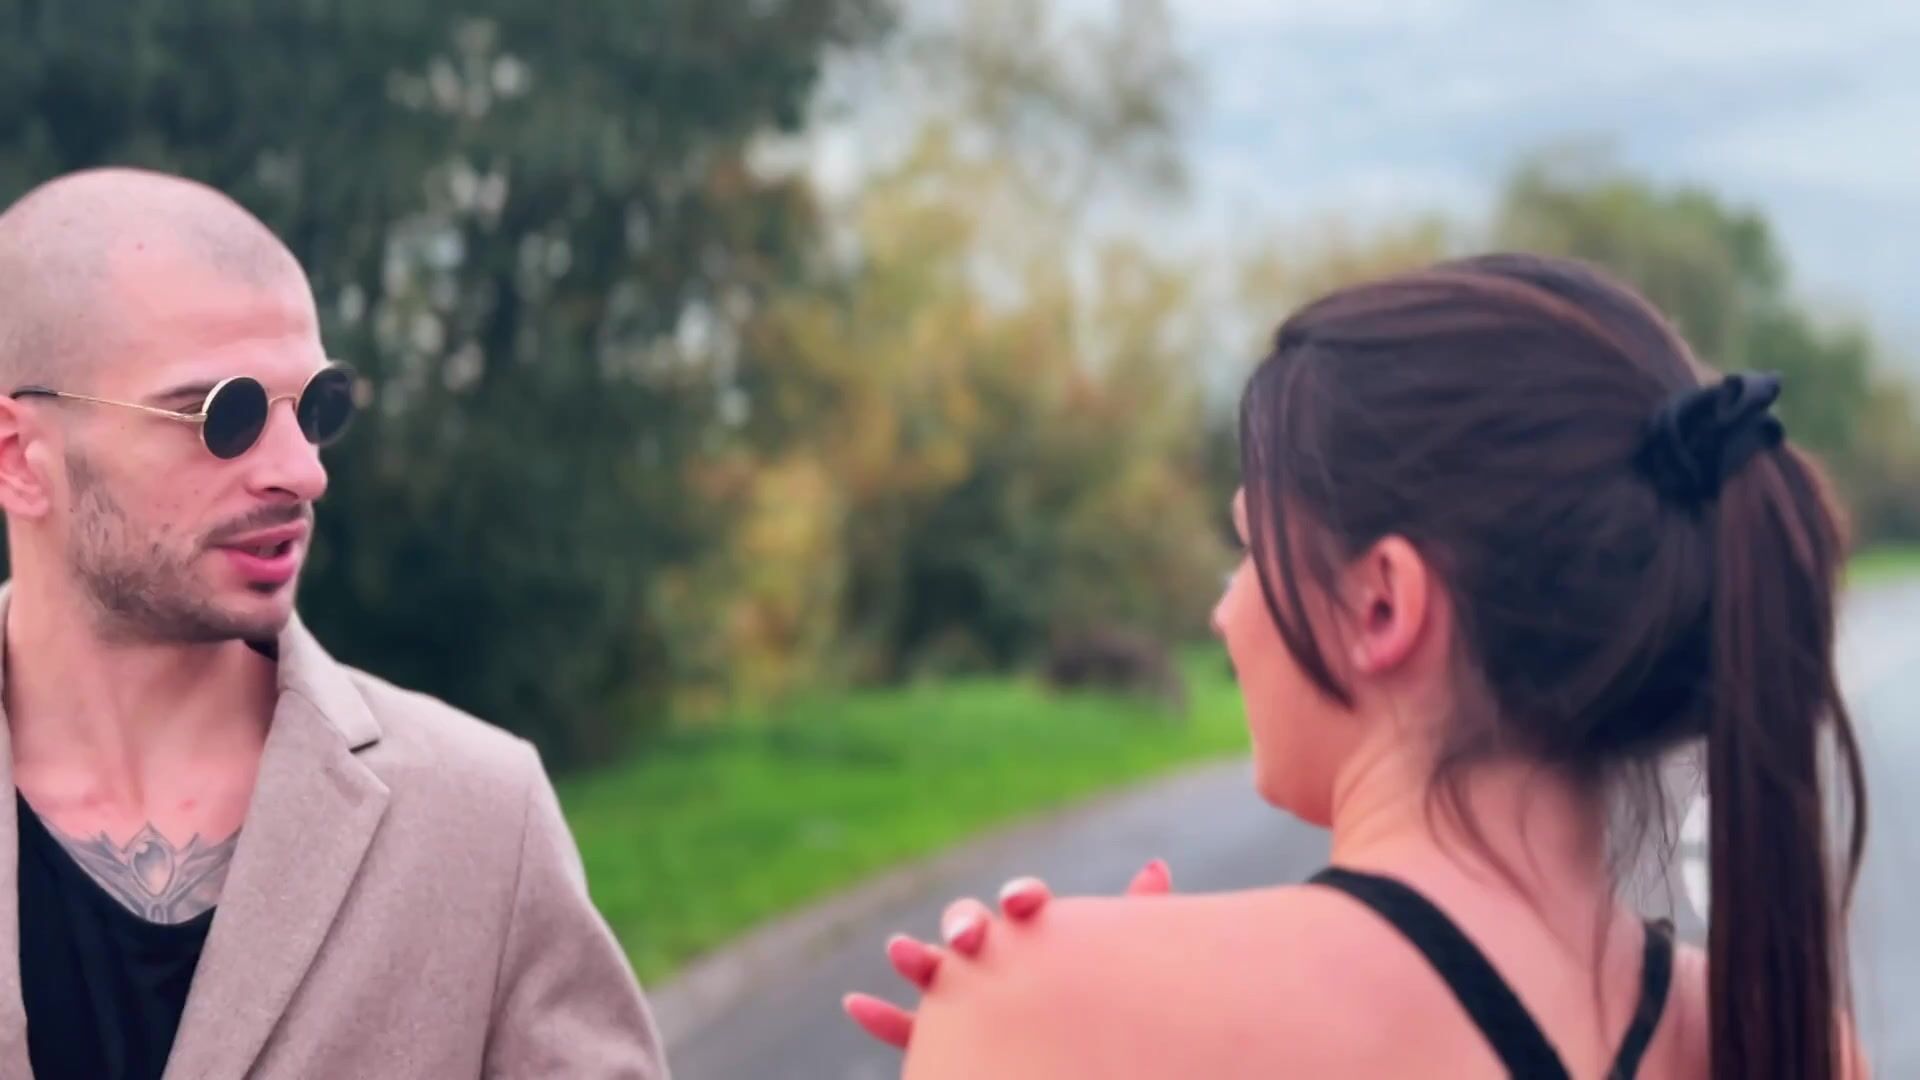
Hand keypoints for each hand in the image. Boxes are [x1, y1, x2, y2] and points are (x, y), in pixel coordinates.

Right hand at [841, 858, 1173, 1048]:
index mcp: (1036, 937)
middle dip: (964, 922)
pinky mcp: (949, 1040)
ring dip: (917, 959)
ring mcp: (969, 1000)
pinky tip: (855, 1004)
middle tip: (967, 933)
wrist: (1082, 1062)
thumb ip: (1136, 921)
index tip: (1026, 903)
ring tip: (899, 949)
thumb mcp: (1120, 971)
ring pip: (937, 976)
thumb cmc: (1100, 1012)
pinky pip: (910, 1031)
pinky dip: (880, 1017)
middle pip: (973, 930)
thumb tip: (1158, 864)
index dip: (1023, 898)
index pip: (1025, 905)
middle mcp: (998, 962)